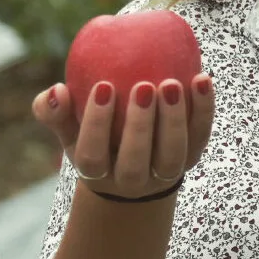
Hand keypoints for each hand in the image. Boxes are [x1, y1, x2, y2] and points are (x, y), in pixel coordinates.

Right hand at [32, 74, 214, 199]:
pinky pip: (200, 136)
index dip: (97, 123)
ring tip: (172, 84)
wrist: (131, 163)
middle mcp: (131, 179)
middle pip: (135, 162)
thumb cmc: (95, 135)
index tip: (104, 86)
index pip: (92, 155)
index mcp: (96, 170)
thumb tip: (56, 91)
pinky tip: (202, 79)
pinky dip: (204, 110)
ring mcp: (164, 171)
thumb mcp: (70, 127)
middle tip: (143, 86)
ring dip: (174, 120)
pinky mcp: (191, 156)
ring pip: (172, 155)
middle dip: (140, 125)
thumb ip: (54, 110)